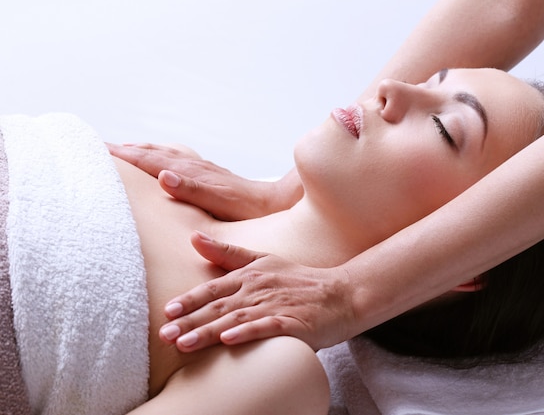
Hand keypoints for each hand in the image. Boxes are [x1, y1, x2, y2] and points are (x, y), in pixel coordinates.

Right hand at [107, 142, 291, 219]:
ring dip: (143, 148)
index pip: (150, 161)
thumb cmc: (245, 208)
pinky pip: (178, 157)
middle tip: (101, 145)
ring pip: (165, 152)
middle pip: (154, 152)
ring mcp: (202, 168)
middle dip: (128, 149)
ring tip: (125, 147)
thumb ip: (191, 189)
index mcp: (190, 173)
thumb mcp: (218, 202)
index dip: (125, 156)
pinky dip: (162, 154)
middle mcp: (194, 166)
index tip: (100, 149)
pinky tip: (164, 159)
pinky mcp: (209, 173)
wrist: (272, 202)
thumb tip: (163, 175)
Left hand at [159, 232, 355, 351]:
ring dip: (208, 332)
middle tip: (163, 335)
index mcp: (250, 275)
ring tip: (184, 344)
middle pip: (219, 306)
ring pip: (236, 319)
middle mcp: (259, 288)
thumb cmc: (299, 280)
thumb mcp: (264, 261)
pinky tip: (229, 341)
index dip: (189, 300)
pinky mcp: (293, 322)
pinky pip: (267, 328)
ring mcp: (276, 305)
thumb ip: (229, 254)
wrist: (341, 294)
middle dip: (189, 321)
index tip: (167, 312)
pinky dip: (247, 333)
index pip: (213, 288)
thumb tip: (194, 238)